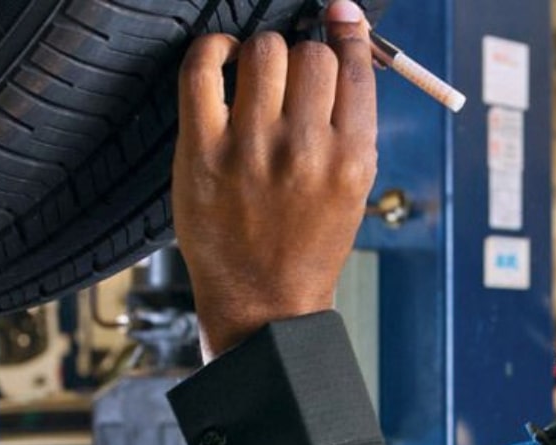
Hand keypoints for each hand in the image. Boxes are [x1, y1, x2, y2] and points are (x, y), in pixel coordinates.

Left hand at [173, 0, 377, 359]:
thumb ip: (352, 124)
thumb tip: (343, 45)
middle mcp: (305, 150)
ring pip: (263, 51)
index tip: (338, 15)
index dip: (345, 31)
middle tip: (290, 79)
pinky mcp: (203, 153)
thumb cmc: (309, 246)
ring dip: (262, 53)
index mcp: (351, 158)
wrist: (266, 303)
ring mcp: (252, 149)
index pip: (353, 65)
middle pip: (309, 54)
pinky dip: (212, 49)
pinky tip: (220, 58)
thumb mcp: (353, 190)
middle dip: (302, 56)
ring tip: (257, 76)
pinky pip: (202, 69)